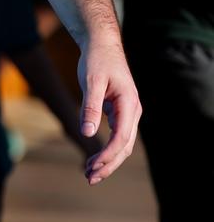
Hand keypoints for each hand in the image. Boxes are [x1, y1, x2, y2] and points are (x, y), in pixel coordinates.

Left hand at [77, 40, 141, 184]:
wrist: (101, 42)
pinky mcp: (121, 111)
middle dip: (108, 164)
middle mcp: (133, 110)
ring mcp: (128, 111)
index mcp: (129, 104)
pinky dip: (107, 148)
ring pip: (123, 144)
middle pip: (125, 146)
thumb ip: (90, 107)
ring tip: (90, 173)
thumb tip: (88, 133)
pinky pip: (118, 135)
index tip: (92, 167)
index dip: (108, 156)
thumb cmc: (96, 59)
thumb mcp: (91, 81)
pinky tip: (94, 157)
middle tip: (89, 178)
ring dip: (108, 160)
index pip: (122, 138)